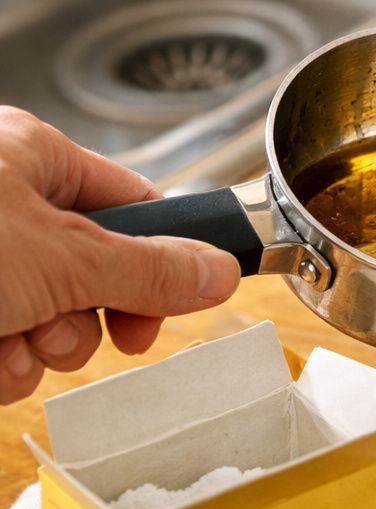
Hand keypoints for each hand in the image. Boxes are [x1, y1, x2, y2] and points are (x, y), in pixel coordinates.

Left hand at [0, 107, 240, 403]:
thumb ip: (147, 269)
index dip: (161, 259)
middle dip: (85, 320)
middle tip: (67, 326)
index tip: (172, 304)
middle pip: (93, 272)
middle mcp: (3, 203)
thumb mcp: (58, 256)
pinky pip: (1, 346)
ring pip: (45, 318)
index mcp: (33, 158)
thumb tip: (221, 271)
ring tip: (6, 341)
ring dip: (37, 350)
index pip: (134, 205)